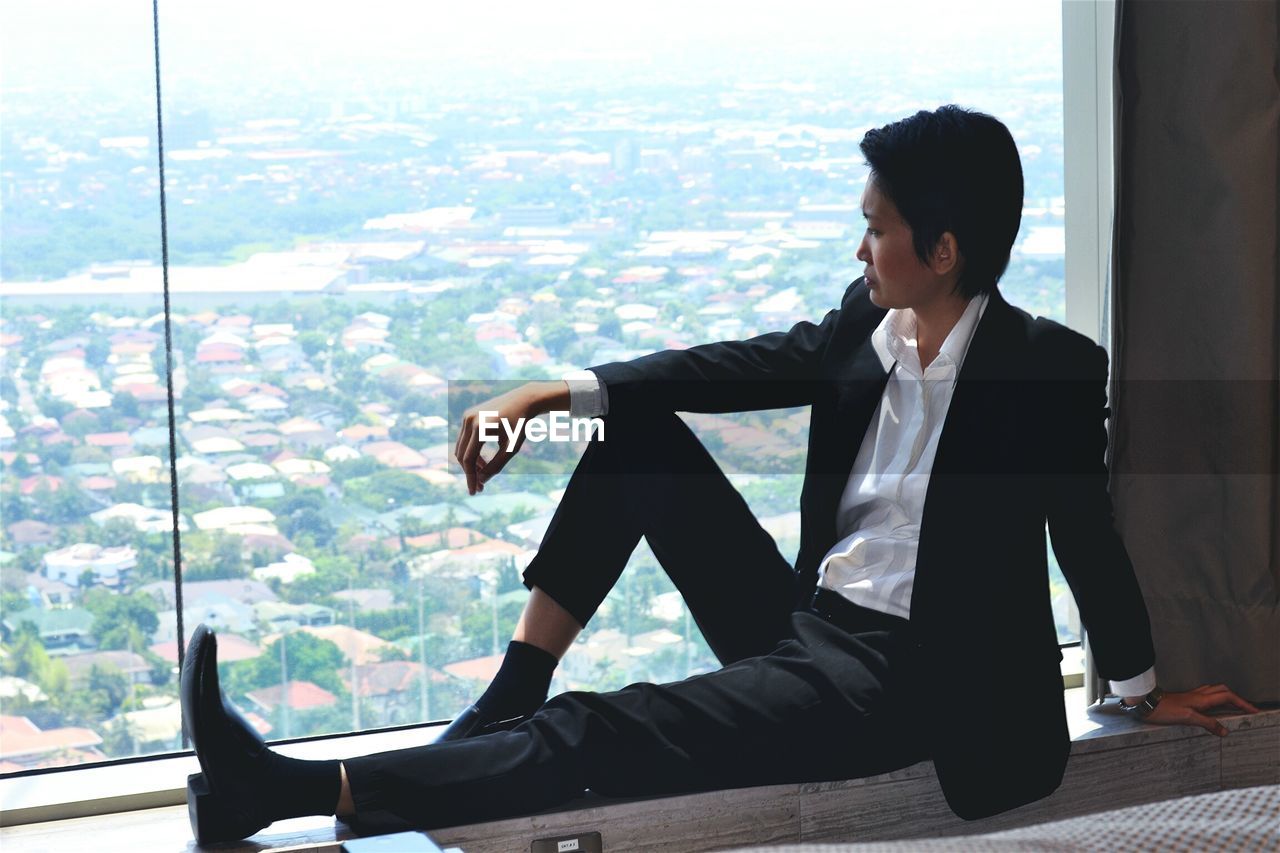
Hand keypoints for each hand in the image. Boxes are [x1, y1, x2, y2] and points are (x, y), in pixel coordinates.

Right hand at [454, 381, 568, 494]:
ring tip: (484, 473)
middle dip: (470, 472)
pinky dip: (471, 452)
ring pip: (461, 448)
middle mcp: (469, 420)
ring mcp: (467, 416)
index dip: (470, 477)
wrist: (523, 399)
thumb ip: (497, 465)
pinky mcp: (468, 416)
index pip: (469, 459)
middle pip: (462, 455)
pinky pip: (464, 440)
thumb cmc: (520, 425)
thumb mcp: (512, 447)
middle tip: (480, 487)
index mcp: (480, 428)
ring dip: (470, 463)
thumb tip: (481, 480)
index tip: (475, 491)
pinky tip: (482, 461)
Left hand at [1135, 684, 1258, 736]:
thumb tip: (1224, 731)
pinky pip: (1206, 696)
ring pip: (1214, 692)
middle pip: (1223, 691)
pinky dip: (1215, 700)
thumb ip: (1207, 723)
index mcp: (1202, 699)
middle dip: (1237, 698)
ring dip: (1227, 697)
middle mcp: (1198, 695)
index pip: (1228, 697)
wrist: (1145, 703)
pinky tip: (1213, 708)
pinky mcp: (1185, 700)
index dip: (1242, 703)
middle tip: (1246, 708)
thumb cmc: (1164, 710)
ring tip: (1235, 707)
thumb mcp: (1187, 718)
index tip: (1254, 710)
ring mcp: (1191, 696)